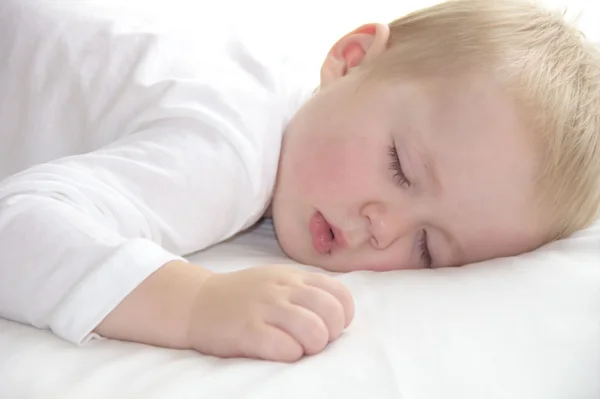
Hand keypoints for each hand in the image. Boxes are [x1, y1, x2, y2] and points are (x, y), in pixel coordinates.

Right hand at [187, 264, 354, 361]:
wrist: (196, 302)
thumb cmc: (242, 297)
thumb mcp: (277, 280)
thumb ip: (307, 290)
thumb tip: (338, 312)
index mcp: (294, 276)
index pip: (341, 295)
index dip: (343, 317)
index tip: (328, 327)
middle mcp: (282, 288)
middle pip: (332, 313)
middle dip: (330, 334)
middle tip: (312, 340)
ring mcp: (265, 307)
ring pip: (314, 330)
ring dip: (312, 346)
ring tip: (297, 347)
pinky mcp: (247, 330)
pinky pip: (286, 347)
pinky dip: (290, 354)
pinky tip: (279, 351)